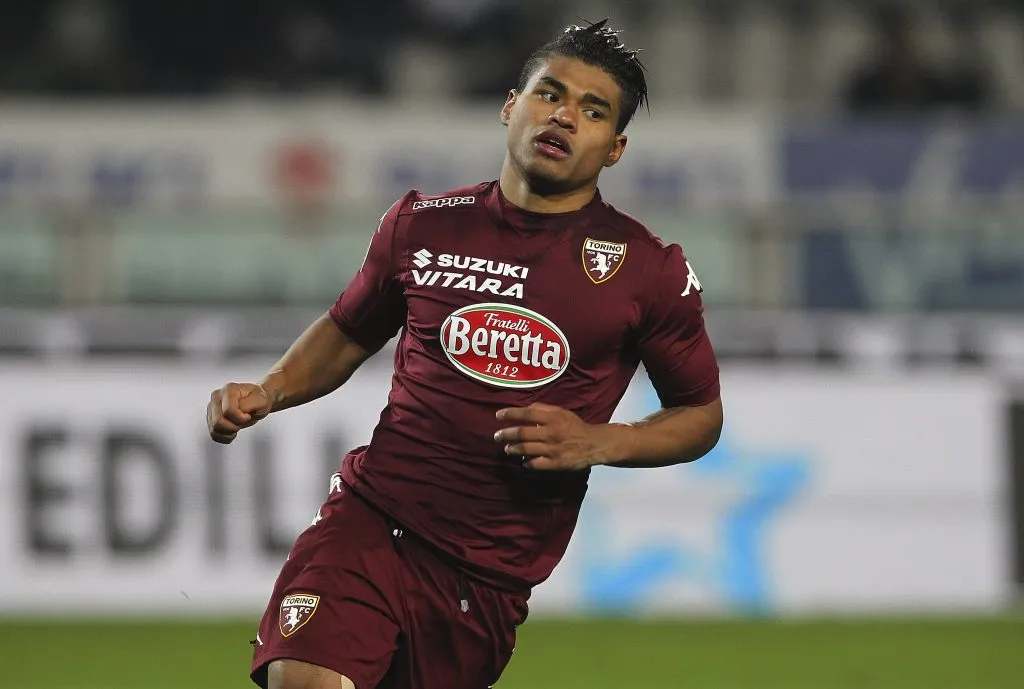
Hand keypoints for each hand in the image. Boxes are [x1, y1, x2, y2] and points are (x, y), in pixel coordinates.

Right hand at [207, 382, 272, 443]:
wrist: (257, 401)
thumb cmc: (258, 399)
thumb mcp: (261, 400)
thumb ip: (249, 404)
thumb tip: (239, 411)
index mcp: (229, 390)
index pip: (228, 411)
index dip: (240, 418)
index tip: (248, 416)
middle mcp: (217, 397)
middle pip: (218, 421)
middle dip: (233, 427)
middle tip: (242, 422)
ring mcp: (212, 407)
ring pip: (214, 429)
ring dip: (228, 433)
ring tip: (237, 426)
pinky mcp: (211, 418)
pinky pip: (213, 434)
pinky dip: (223, 437)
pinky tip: (232, 432)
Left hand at [494, 403, 622, 470]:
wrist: (593, 444)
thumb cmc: (574, 426)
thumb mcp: (561, 412)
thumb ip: (543, 408)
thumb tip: (525, 408)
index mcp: (553, 418)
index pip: (527, 413)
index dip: (511, 414)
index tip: (498, 415)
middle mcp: (551, 433)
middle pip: (523, 433)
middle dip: (506, 434)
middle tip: (497, 435)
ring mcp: (553, 449)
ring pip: (526, 449)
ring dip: (512, 449)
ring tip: (506, 448)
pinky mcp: (556, 464)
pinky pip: (535, 464)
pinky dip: (526, 463)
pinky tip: (523, 461)